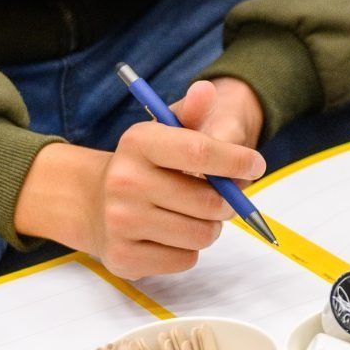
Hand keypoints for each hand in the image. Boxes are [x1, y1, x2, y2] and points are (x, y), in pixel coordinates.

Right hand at [15, 78, 265, 278]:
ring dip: (210, 226)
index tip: (255, 164)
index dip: (237, 160)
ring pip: (201, 234)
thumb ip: (192, 113)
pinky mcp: (124, 258)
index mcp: (138, 142)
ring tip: (195, 215)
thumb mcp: (165, 132)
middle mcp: (124, 181)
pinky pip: (186, 259)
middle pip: (209, 201)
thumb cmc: (145, 165)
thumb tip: (206, 90)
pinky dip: (190, 249)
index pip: (200, 151)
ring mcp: (121, 222)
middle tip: (222, 197)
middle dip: (227, 201)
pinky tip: (172, 235)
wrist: (94, 203)